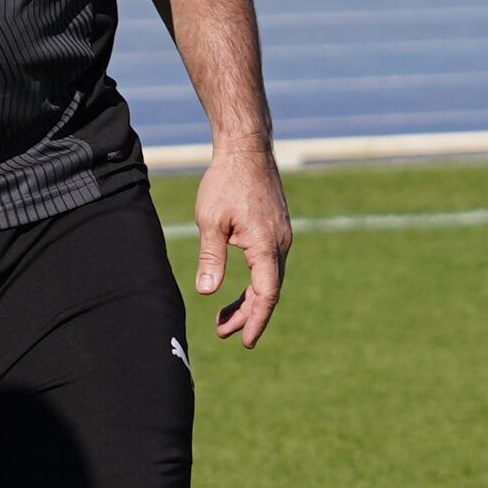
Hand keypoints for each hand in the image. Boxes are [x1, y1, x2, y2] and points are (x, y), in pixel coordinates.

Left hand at [190, 145, 291, 345]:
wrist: (246, 148)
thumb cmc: (226, 181)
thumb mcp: (210, 221)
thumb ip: (210, 257)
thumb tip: (207, 292)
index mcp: (266, 245)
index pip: (266, 294)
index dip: (256, 319)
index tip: (244, 340)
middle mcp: (280, 243)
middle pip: (268, 290)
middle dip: (247, 315)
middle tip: (222, 333)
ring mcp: (281, 236)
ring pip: (268, 278)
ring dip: (250, 300)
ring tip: (224, 318)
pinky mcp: (276, 229)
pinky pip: (268, 264)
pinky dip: (254, 281)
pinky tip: (237, 289)